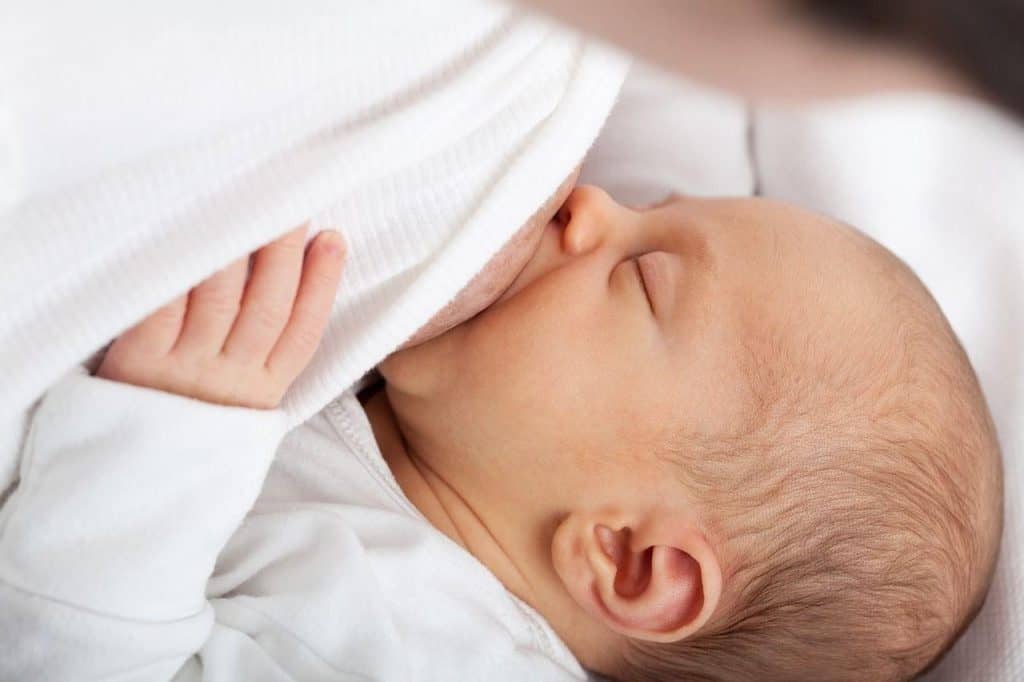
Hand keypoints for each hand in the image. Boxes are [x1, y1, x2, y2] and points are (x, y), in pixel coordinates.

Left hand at [96, 226, 345, 408]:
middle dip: (283, 252)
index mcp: (262, 392)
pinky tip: (190, 239)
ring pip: (219, 301)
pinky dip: (179, 272)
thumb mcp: (239, 409)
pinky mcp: (138, 363)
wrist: (126, 484)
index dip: (323, 284)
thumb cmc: (184, 431)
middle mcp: (230, 381)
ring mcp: (185, 370)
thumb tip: (282, 279)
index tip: (334, 239)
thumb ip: (259, 358)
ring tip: (245, 207)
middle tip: (291, 203)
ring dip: (236, 250)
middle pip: (267, 309)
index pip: (302, 333)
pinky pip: (163, 308)